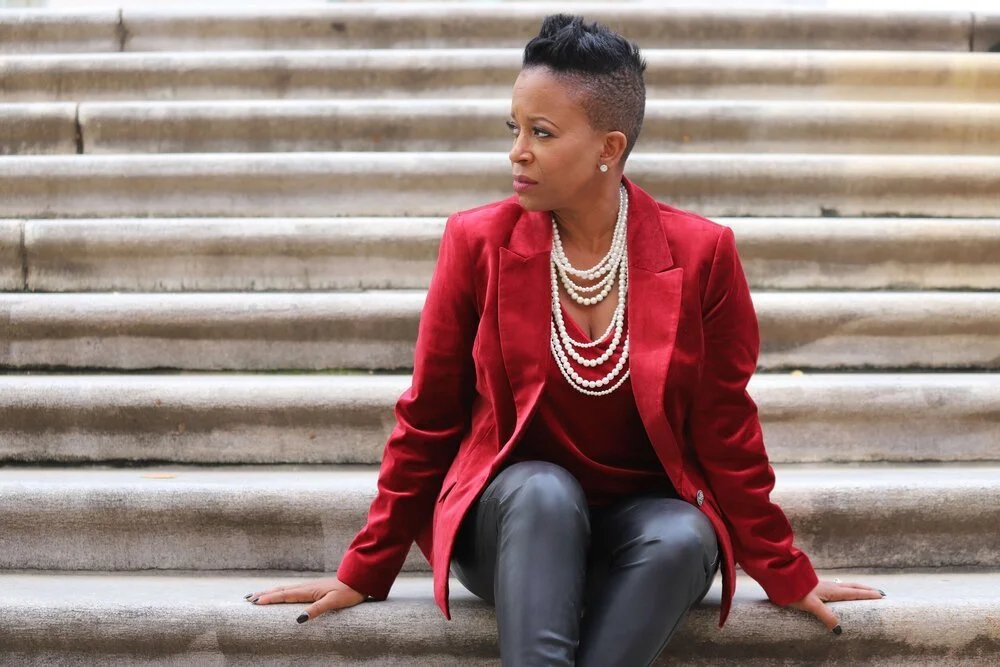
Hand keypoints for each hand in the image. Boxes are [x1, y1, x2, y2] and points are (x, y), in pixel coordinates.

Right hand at [244, 576, 365, 623]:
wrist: (358, 581)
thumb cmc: (347, 593)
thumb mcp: (333, 603)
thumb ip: (316, 610)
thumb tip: (298, 619)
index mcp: (308, 591)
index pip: (284, 595)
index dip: (269, 599)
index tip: (254, 602)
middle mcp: (306, 587)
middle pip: (281, 590)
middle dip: (264, 594)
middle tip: (248, 598)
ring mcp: (309, 587)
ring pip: (285, 589)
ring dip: (270, 592)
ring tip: (257, 595)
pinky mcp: (313, 588)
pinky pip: (292, 590)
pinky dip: (281, 591)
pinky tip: (280, 593)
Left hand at [785, 579, 885, 633]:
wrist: (780, 580)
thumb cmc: (795, 592)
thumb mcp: (812, 605)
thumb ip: (826, 616)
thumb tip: (839, 629)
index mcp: (832, 591)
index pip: (854, 592)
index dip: (868, 594)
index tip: (881, 596)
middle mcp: (830, 586)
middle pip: (853, 587)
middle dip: (866, 590)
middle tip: (879, 592)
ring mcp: (823, 585)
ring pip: (845, 586)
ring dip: (856, 588)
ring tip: (863, 591)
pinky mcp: (816, 587)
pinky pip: (836, 587)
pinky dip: (845, 589)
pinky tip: (840, 592)